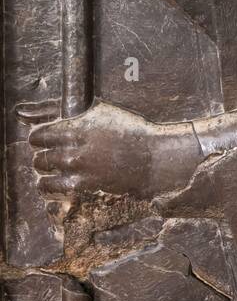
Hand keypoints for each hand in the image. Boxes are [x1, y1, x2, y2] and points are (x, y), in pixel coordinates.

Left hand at [19, 100, 201, 205]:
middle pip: (39, 158)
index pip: (38, 136)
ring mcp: (78, 172)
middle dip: (46, 156)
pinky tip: (65, 181)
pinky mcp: (84, 189)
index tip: (51, 139)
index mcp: (76, 128)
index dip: (43, 138)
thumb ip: (55, 110)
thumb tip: (20, 112)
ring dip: (49, 173)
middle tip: (61, 154)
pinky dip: (54, 187)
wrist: (152, 158)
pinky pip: (53, 190)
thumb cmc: (127, 130)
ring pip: (43, 177)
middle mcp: (74, 151)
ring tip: (61, 169)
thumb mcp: (95, 111)